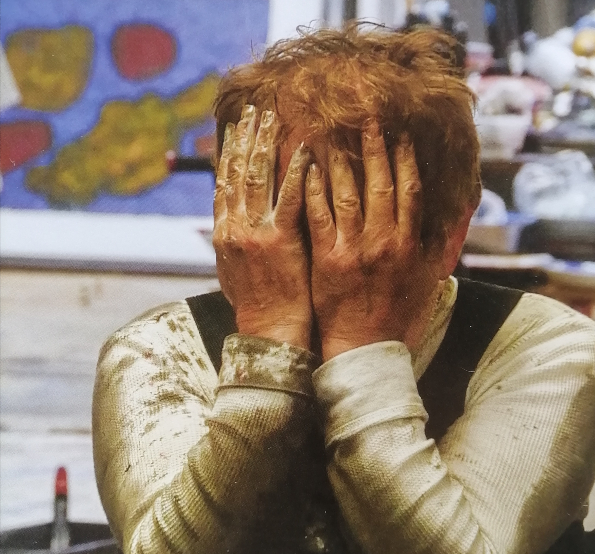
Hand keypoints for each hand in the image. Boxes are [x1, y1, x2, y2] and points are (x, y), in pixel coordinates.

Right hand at [213, 105, 311, 348]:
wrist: (268, 334)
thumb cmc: (258, 310)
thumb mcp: (234, 277)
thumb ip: (233, 249)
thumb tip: (232, 231)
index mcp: (222, 236)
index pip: (223, 185)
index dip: (229, 154)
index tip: (235, 130)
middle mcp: (233, 229)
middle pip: (236, 173)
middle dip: (245, 138)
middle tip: (254, 111)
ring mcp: (254, 233)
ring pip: (257, 177)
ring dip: (265, 144)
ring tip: (274, 117)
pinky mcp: (279, 241)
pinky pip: (289, 197)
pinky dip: (297, 171)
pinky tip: (305, 150)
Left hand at [305, 122, 436, 360]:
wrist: (366, 351)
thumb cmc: (398, 319)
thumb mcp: (428, 284)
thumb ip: (437, 249)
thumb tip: (450, 219)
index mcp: (409, 245)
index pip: (410, 191)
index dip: (405, 159)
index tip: (401, 134)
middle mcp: (383, 241)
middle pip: (380, 184)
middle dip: (375, 147)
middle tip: (369, 117)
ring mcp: (353, 249)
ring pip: (348, 194)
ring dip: (342, 159)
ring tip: (335, 130)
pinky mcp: (327, 259)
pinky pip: (319, 217)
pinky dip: (315, 190)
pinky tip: (310, 167)